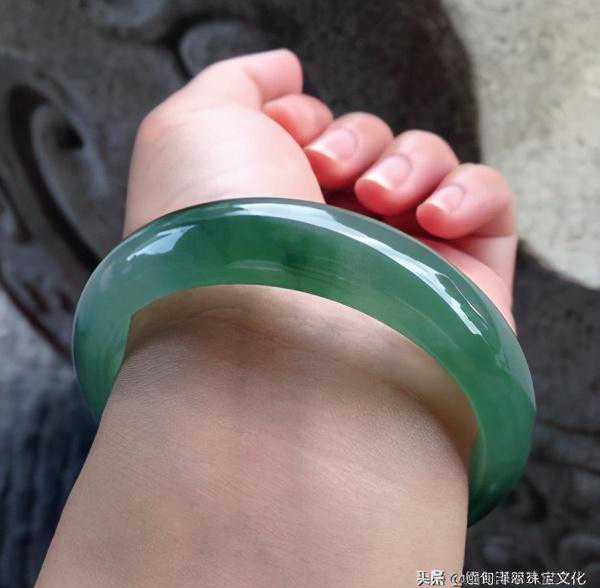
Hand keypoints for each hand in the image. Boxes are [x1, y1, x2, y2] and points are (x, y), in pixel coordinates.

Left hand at [126, 49, 516, 325]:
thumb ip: (237, 84)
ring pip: (429, 168)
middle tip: (322, 171)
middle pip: (372, 150)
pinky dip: (469, 190)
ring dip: (407, 163)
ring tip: (377, 200)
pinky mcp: (459, 284)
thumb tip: (285, 71)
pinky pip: (490, 204)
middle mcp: (335, 240)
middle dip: (352, 141)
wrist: (273, 350)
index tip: (284, 134)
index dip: (304, 118)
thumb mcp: (193, 129)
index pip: (315, 139)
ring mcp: (397, 262)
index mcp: (278, 211)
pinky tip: (433, 219)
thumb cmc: (221, 236)